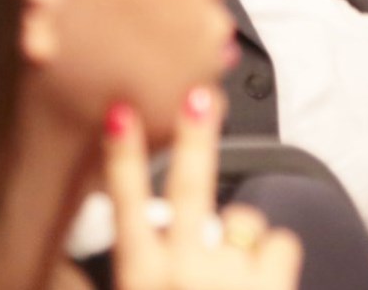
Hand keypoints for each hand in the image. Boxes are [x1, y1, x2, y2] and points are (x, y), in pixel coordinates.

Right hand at [105, 88, 302, 289]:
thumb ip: (120, 274)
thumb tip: (85, 250)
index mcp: (141, 279)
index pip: (127, 206)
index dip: (123, 156)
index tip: (121, 114)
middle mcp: (182, 271)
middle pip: (190, 186)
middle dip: (195, 137)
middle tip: (200, 96)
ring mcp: (230, 276)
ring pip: (243, 220)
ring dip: (239, 236)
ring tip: (230, 276)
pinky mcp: (272, 284)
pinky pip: (282, 242)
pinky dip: (274, 257)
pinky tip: (262, 281)